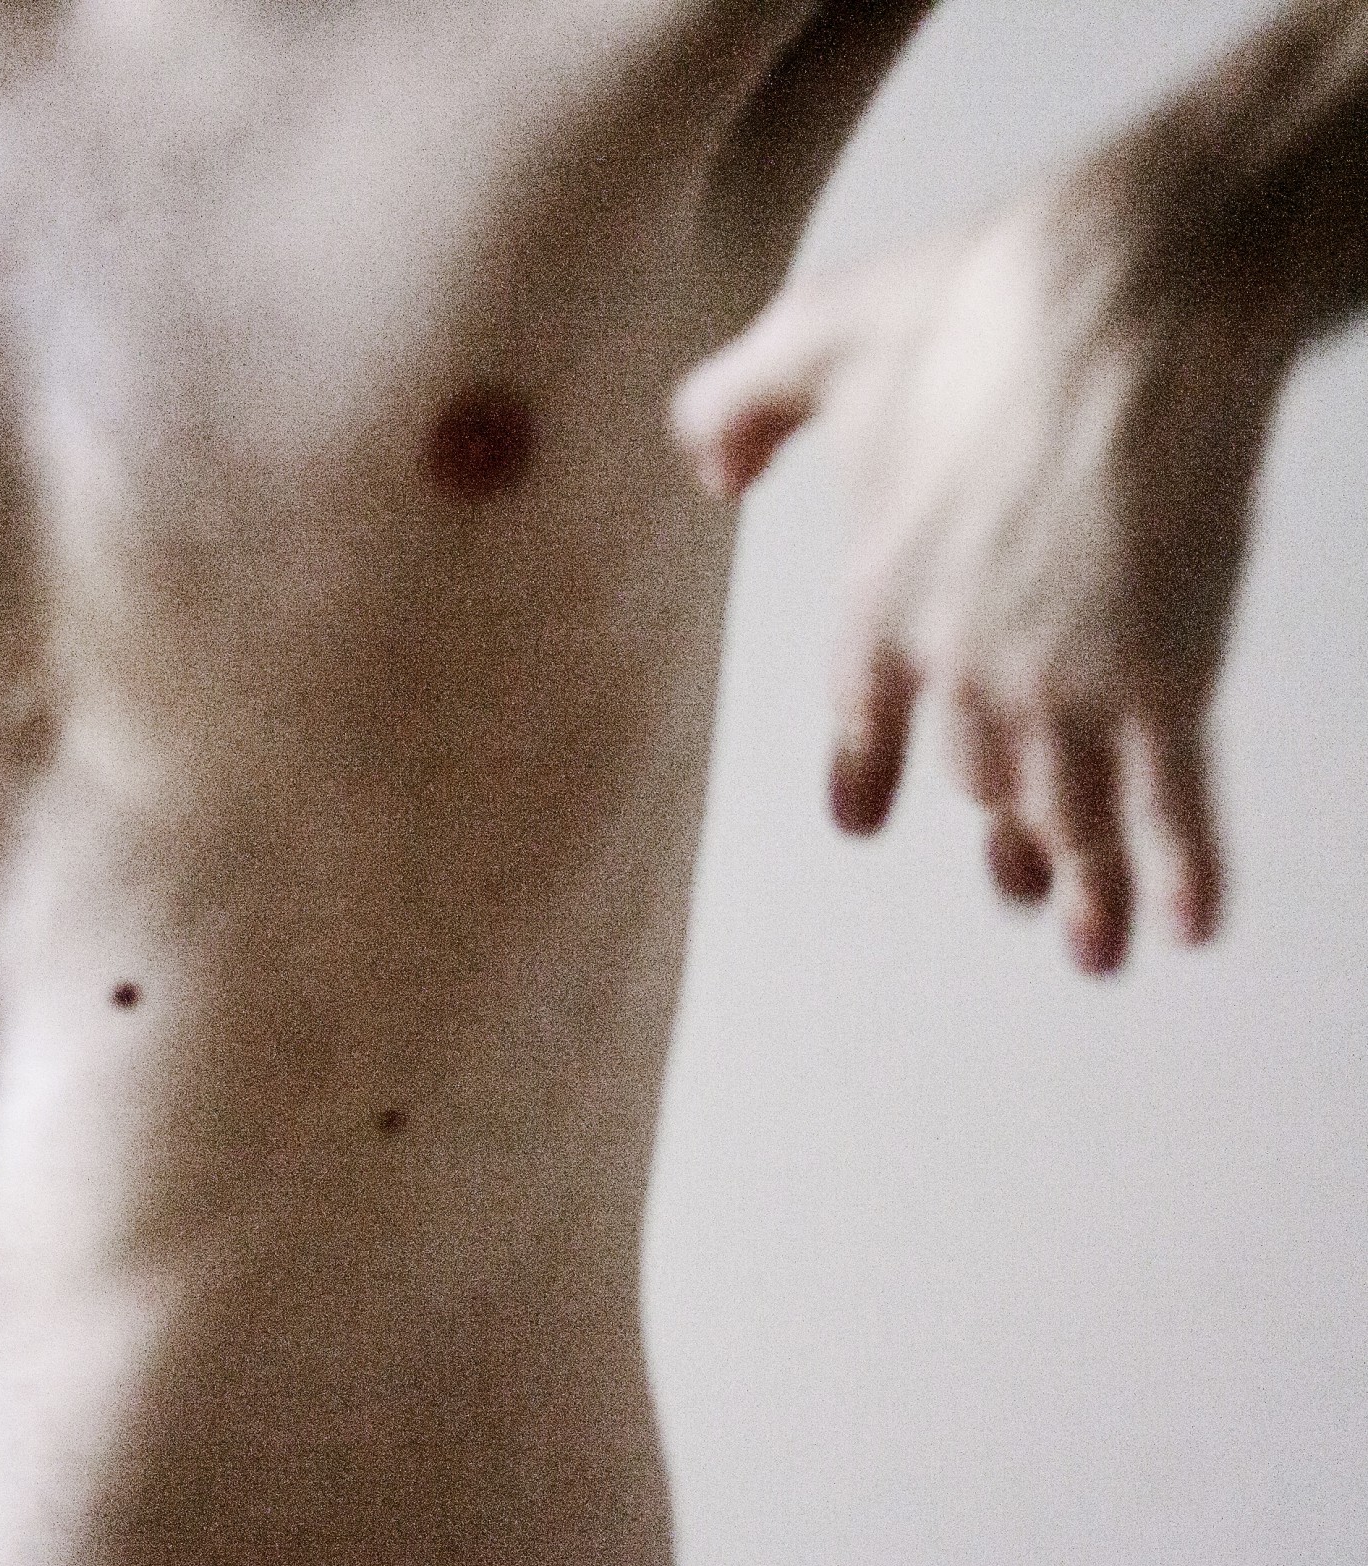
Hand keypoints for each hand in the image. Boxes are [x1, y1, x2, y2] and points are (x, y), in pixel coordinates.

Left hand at [672, 185, 1285, 976]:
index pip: (860, 714)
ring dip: (1084, 884)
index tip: (862, 819)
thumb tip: (706, 470)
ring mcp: (1069, 674)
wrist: (1130, 291)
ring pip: (1071, 809)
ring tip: (1092, 945)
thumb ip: (734, 404)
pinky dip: (1183, 866)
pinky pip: (1173, 796)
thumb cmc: (980, 303)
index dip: (865, 770)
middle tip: (1022, 885)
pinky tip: (1190, 926)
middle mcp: (964, 659)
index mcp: (878, 594)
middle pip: (983, 775)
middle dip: (1003, 837)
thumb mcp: (817, 335)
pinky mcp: (1171, 665)